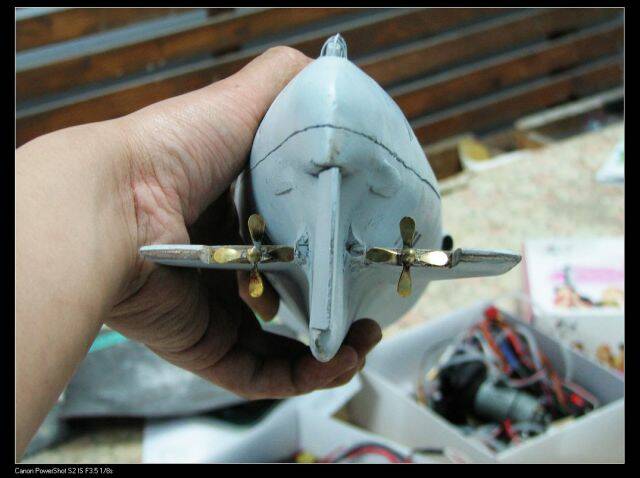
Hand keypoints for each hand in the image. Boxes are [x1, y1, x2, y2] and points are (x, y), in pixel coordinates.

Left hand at [105, 46, 381, 398]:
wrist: (115, 202)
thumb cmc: (172, 151)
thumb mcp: (238, 102)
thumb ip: (285, 85)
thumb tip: (327, 70)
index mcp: (239, 216)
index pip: (297, 243)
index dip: (335, 254)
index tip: (368, 257)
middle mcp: (228, 265)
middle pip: (292, 297)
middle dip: (336, 310)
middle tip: (370, 312)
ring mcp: (214, 309)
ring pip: (279, 345)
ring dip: (327, 352)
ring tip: (360, 344)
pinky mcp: (201, 345)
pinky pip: (255, 375)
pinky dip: (298, 376)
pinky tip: (334, 361)